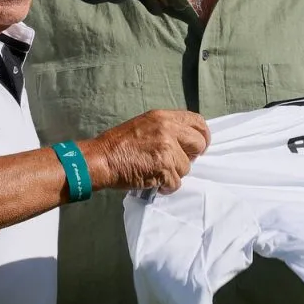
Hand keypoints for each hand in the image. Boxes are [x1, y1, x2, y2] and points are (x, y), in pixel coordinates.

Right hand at [82, 110, 210, 194]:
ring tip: (156, 171)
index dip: (202, 135)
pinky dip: (166, 186)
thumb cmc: (118, 145)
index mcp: (163, 117)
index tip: (199, 146)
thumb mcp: (145, 125)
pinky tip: (153, 180)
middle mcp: (167, 129)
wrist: (101, 159)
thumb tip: (186, 141)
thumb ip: (167, 129)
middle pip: (199, 143)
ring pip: (186, 167)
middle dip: (191, 156)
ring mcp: (167, 148)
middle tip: (178, 162)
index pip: (197, 121)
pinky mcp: (164, 167)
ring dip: (174, 173)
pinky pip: (176, 182)